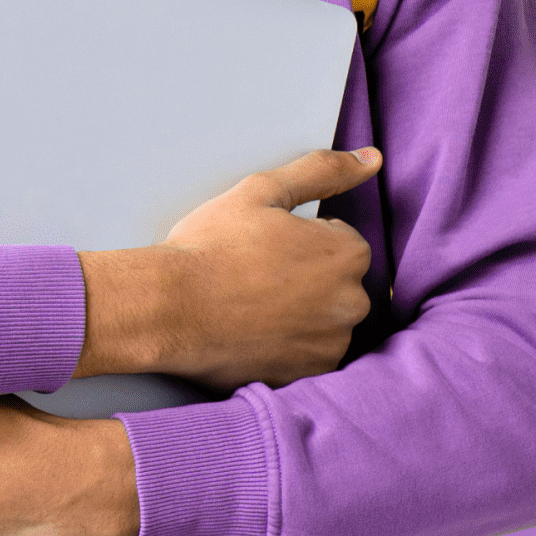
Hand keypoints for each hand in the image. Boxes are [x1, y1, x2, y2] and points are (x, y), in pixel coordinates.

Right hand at [78, 148, 380, 389]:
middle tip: (255, 278)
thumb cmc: (210, 248)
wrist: (165, 310)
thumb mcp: (264, 191)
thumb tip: (371, 158)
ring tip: (251, 307)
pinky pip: (307, 356)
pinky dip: (288, 347)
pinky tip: (253, 334)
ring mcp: (330, 345)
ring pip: (324, 321)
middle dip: (308, 279)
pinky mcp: (306, 376)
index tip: (265, 249)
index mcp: (349, 255)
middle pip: (337, 284)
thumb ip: (323, 170)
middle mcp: (351, 303)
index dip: (300, 241)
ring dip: (300, 315)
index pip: (339, 242)